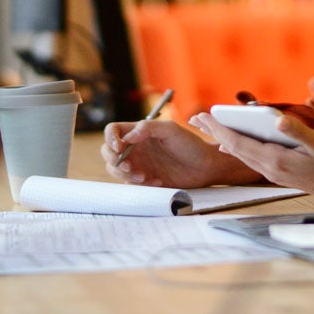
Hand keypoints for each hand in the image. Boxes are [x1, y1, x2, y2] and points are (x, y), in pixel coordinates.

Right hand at [101, 119, 258, 187]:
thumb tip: (128, 137)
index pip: (113, 130)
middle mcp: (135, 147)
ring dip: (126, 175)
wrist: (205, 166)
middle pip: (108, 152)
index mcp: (139, 132)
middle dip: (114, 161)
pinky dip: (139, 185)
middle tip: (130, 167)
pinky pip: (131, 184)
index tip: (119, 147)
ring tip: (145, 177)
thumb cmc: (190, 144)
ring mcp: (139, 163)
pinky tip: (157, 181)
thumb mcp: (171, 130)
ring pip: (116, 169)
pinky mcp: (145, 179)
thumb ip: (148, 128)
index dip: (110, 138)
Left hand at [188, 111, 313, 207]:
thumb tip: (279, 120)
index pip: (239, 142)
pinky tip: (236, 143)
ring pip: (242, 155)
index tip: (202, 116)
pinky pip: (252, 159)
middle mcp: (270, 169)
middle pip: (235, 148)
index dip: (219, 128)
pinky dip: (240, 147)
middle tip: (195, 117)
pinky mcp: (281, 173)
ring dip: (226, 139)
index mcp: (276, 160)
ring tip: (211, 128)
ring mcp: (275, 173)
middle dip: (215, 132)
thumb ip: (300, 132)